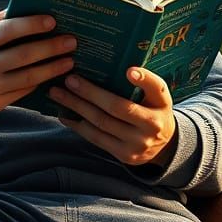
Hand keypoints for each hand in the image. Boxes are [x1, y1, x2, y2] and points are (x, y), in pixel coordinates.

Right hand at [0, 10, 75, 122]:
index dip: (33, 24)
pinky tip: (52, 76)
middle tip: (71, 41)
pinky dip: (40, 83)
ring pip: (29, 76)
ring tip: (69, 60)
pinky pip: (23, 92)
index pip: (9, 30)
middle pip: (25, 54)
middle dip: (52, 47)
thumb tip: (24, 7)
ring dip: (53, 68)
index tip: (53, 21)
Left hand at [49, 66, 177, 166]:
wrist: (163, 146)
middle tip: (69, 80)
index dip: (144, 79)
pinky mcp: (124, 155)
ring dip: (77, 107)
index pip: (157, 89)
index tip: (129, 71)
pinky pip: (96, 138)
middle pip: (117, 107)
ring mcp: (137, 143)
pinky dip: (77, 124)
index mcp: (162, 105)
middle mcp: (152, 125)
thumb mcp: (157, 97)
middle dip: (90, 93)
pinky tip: (64, 113)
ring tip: (58, 94)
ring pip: (101, 123)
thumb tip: (115, 66)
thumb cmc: (153, 111)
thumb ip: (144, 83)